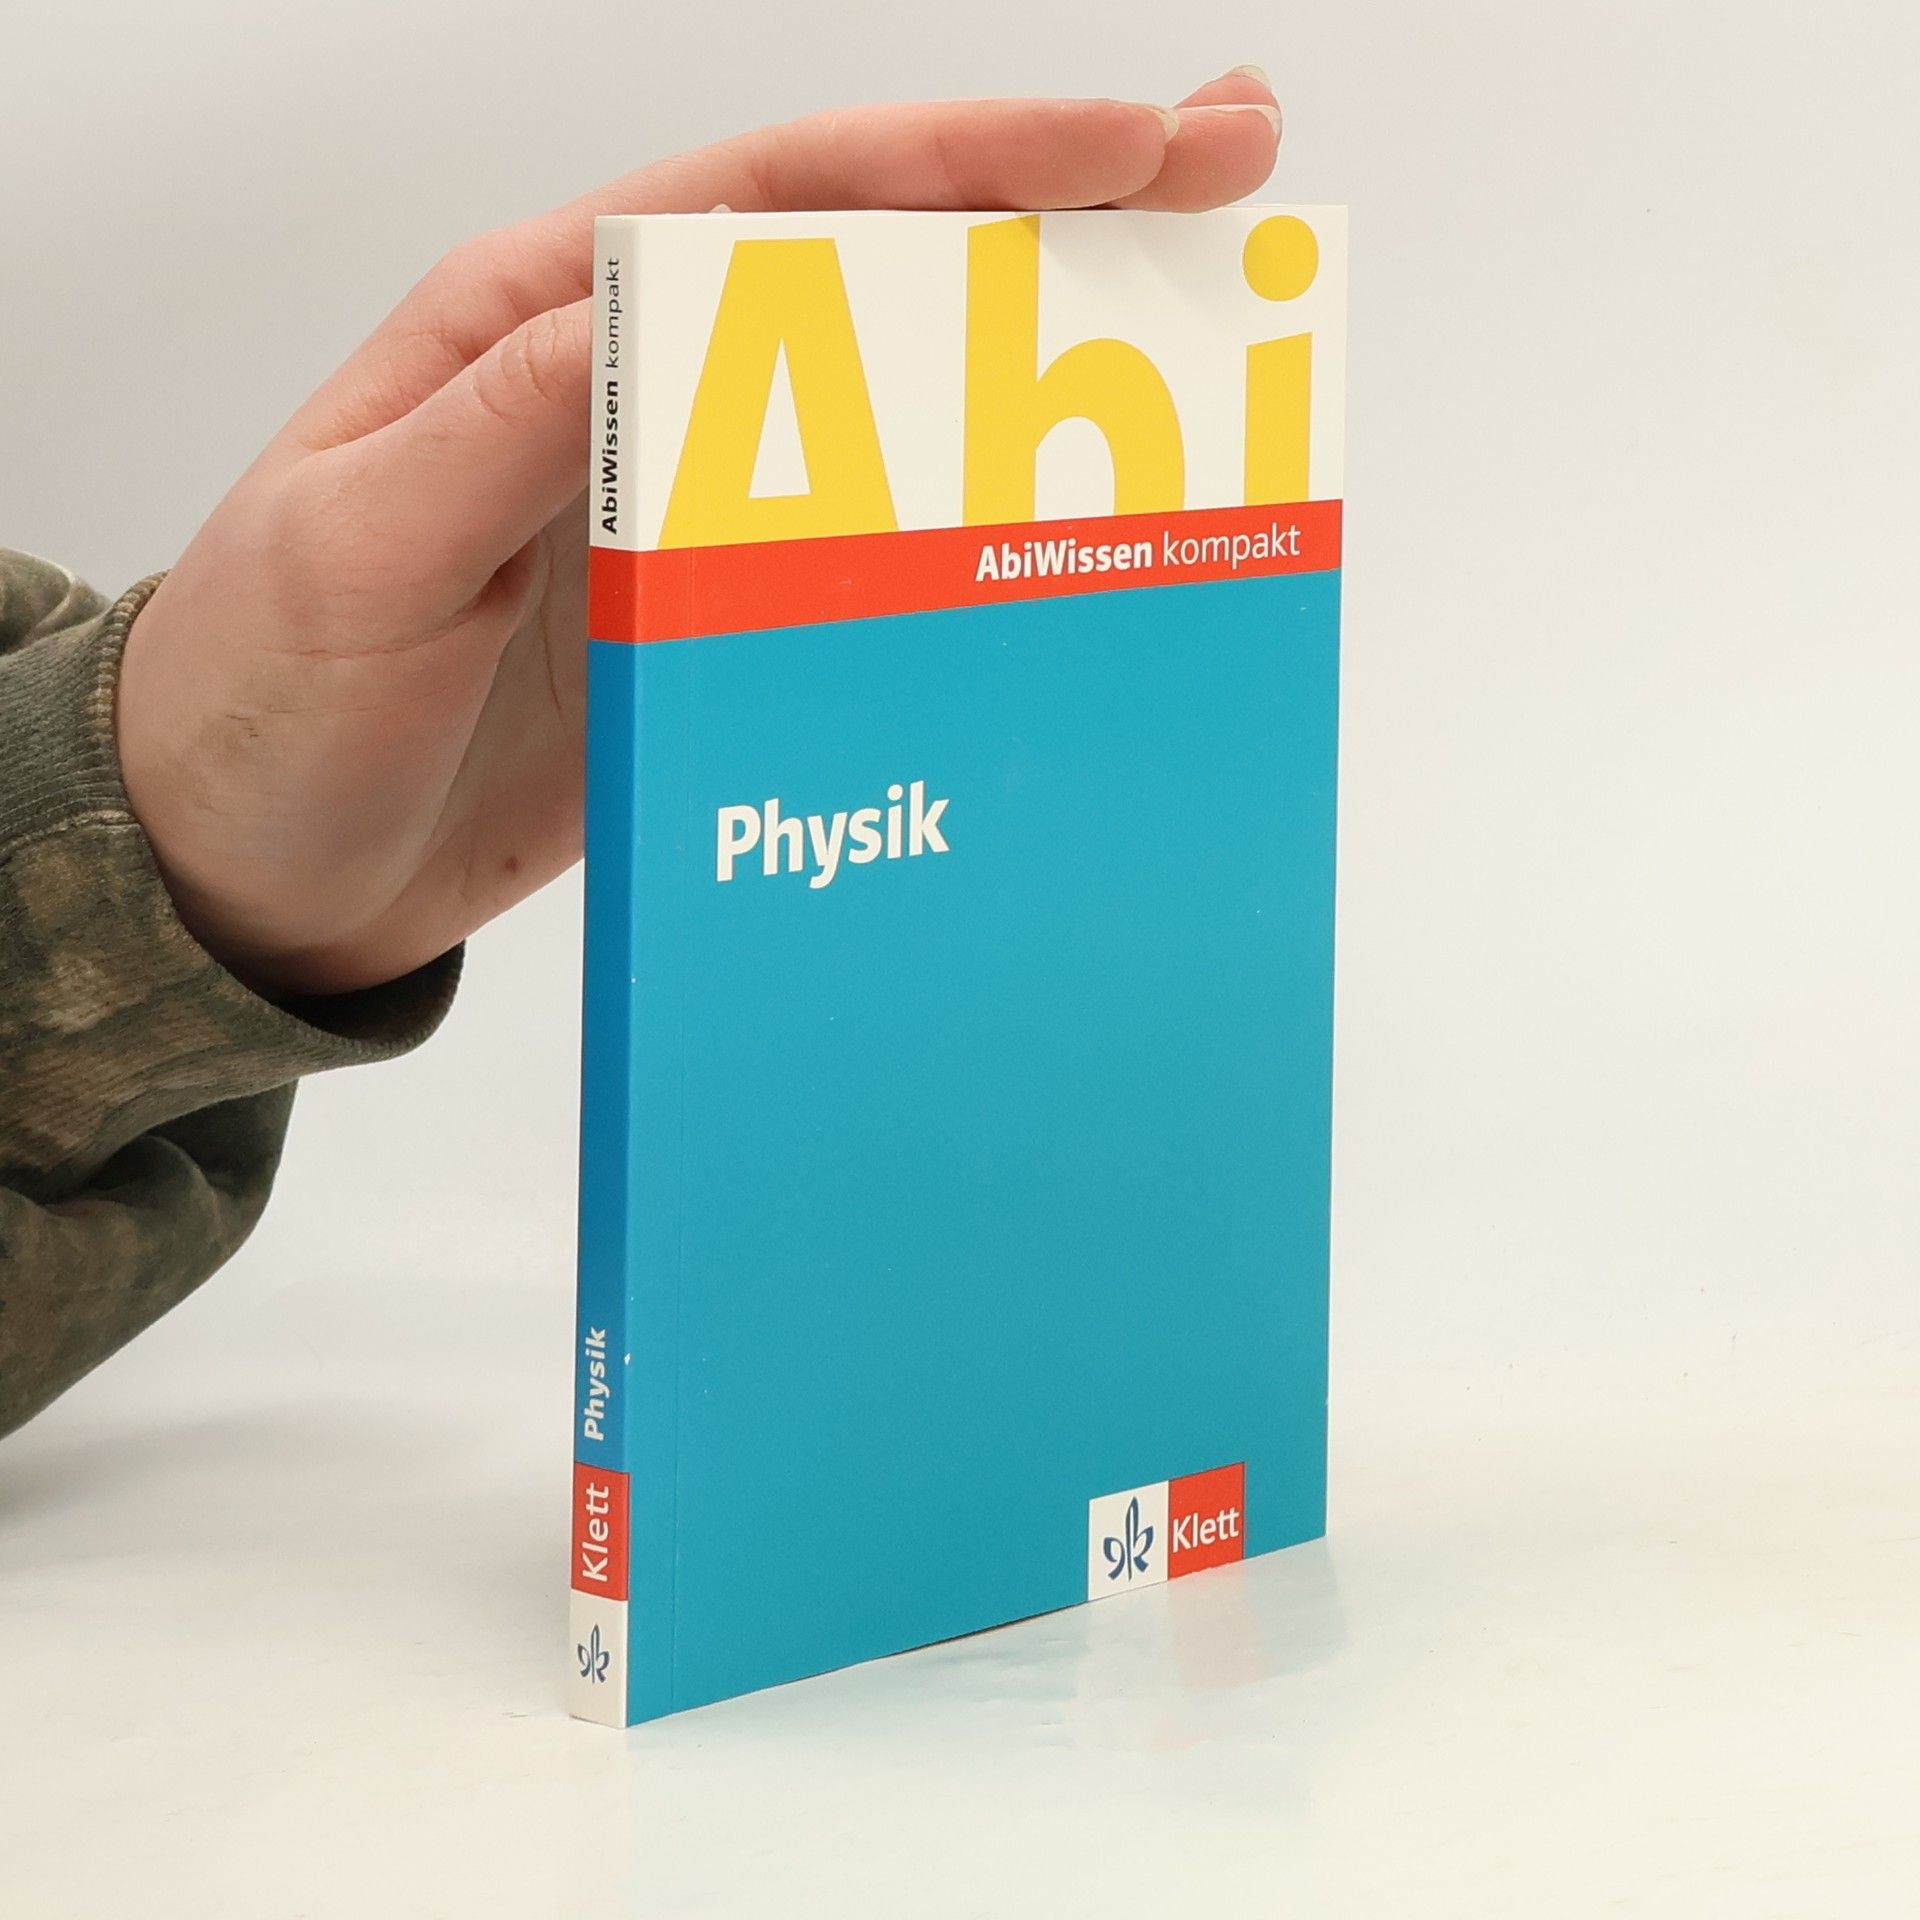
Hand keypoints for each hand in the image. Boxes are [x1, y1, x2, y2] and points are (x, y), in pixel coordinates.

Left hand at [117, 69, 1282, 995]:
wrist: (253, 868)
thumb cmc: (261, 698)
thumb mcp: (354, 544)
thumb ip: (506, 426)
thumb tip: (670, 301)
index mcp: (538, 324)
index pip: (773, 202)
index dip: (956, 164)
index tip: (1120, 146)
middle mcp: (631, 396)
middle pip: (865, 273)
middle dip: (1048, 213)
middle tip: (1228, 173)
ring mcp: (683, 515)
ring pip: (886, 408)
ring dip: (1030, 368)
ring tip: (1190, 348)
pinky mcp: (711, 626)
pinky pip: (862, 557)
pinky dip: (967, 534)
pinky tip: (1059, 536)